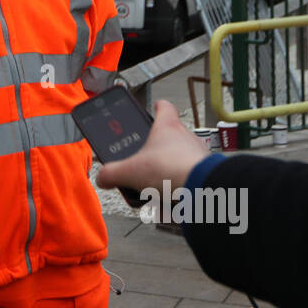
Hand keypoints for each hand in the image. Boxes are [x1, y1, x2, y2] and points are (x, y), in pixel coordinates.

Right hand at [95, 99, 209, 195]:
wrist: (202, 190)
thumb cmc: (173, 170)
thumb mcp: (130, 172)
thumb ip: (111, 173)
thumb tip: (103, 177)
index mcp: (167, 127)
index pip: (164, 107)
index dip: (157, 107)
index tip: (153, 107)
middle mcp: (186, 138)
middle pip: (168, 138)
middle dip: (154, 151)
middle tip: (142, 162)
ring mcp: (198, 156)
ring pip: (178, 161)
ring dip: (166, 173)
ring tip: (153, 189)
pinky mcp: (205, 174)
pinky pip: (187, 179)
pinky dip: (177, 189)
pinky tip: (168, 201)